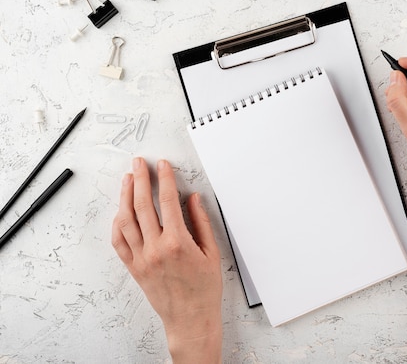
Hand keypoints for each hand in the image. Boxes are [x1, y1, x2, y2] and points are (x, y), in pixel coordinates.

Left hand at [112, 157, 222, 362]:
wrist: (190, 319)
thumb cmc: (203, 290)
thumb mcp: (211, 252)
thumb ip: (201, 222)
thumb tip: (192, 199)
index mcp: (178, 243)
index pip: (168, 201)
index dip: (164, 179)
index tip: (163, 166)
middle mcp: (156, 249)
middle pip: (142, 205)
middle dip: (140, 179)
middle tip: (139, 164)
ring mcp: (141, 258)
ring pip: (126, 220)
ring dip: (125, 196)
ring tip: (127, 180)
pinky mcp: (133, 268)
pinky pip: (119, 241)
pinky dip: (117, 223)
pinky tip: (120, 211)